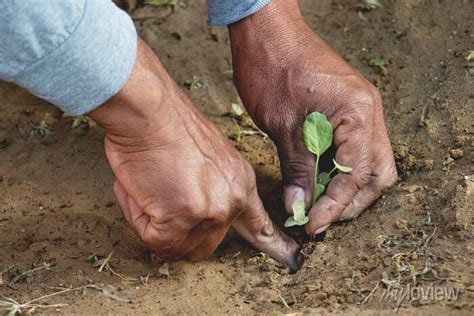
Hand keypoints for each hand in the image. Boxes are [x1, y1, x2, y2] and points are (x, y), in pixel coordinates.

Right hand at [88, 40, 302, 270]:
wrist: (150, 110)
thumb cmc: (169, 126)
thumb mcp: (208, 159)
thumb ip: (209, 190)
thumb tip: (189, 217)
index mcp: (241, 184)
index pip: (261, 224)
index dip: (274, 245)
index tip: (292, 260)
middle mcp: (230, 202)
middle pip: (205, 246)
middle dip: (180, 233)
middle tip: (160, 203)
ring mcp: (207, 212)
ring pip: (174, 245)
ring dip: (154, 223)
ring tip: (148, 186)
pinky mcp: (180, 219)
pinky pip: (152, 238)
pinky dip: (138, 218)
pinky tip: (140, 190)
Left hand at [228, 0, 396, 233]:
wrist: (267, 31)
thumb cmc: (272, 69)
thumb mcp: (283, 126)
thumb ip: (297, 169)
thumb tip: (299, 207)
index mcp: (358, 114)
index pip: (356, 176)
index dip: (335, 206)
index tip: (312, 226)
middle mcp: (368, 113)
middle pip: (377, 174)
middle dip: (350, 202)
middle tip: (320, 218)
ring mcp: (361, 110)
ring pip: (369, 163)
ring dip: (346, 188)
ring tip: (317, 204)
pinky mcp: (347, 110)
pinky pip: (353, 149)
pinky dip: (337, 169)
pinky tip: (315, 180)